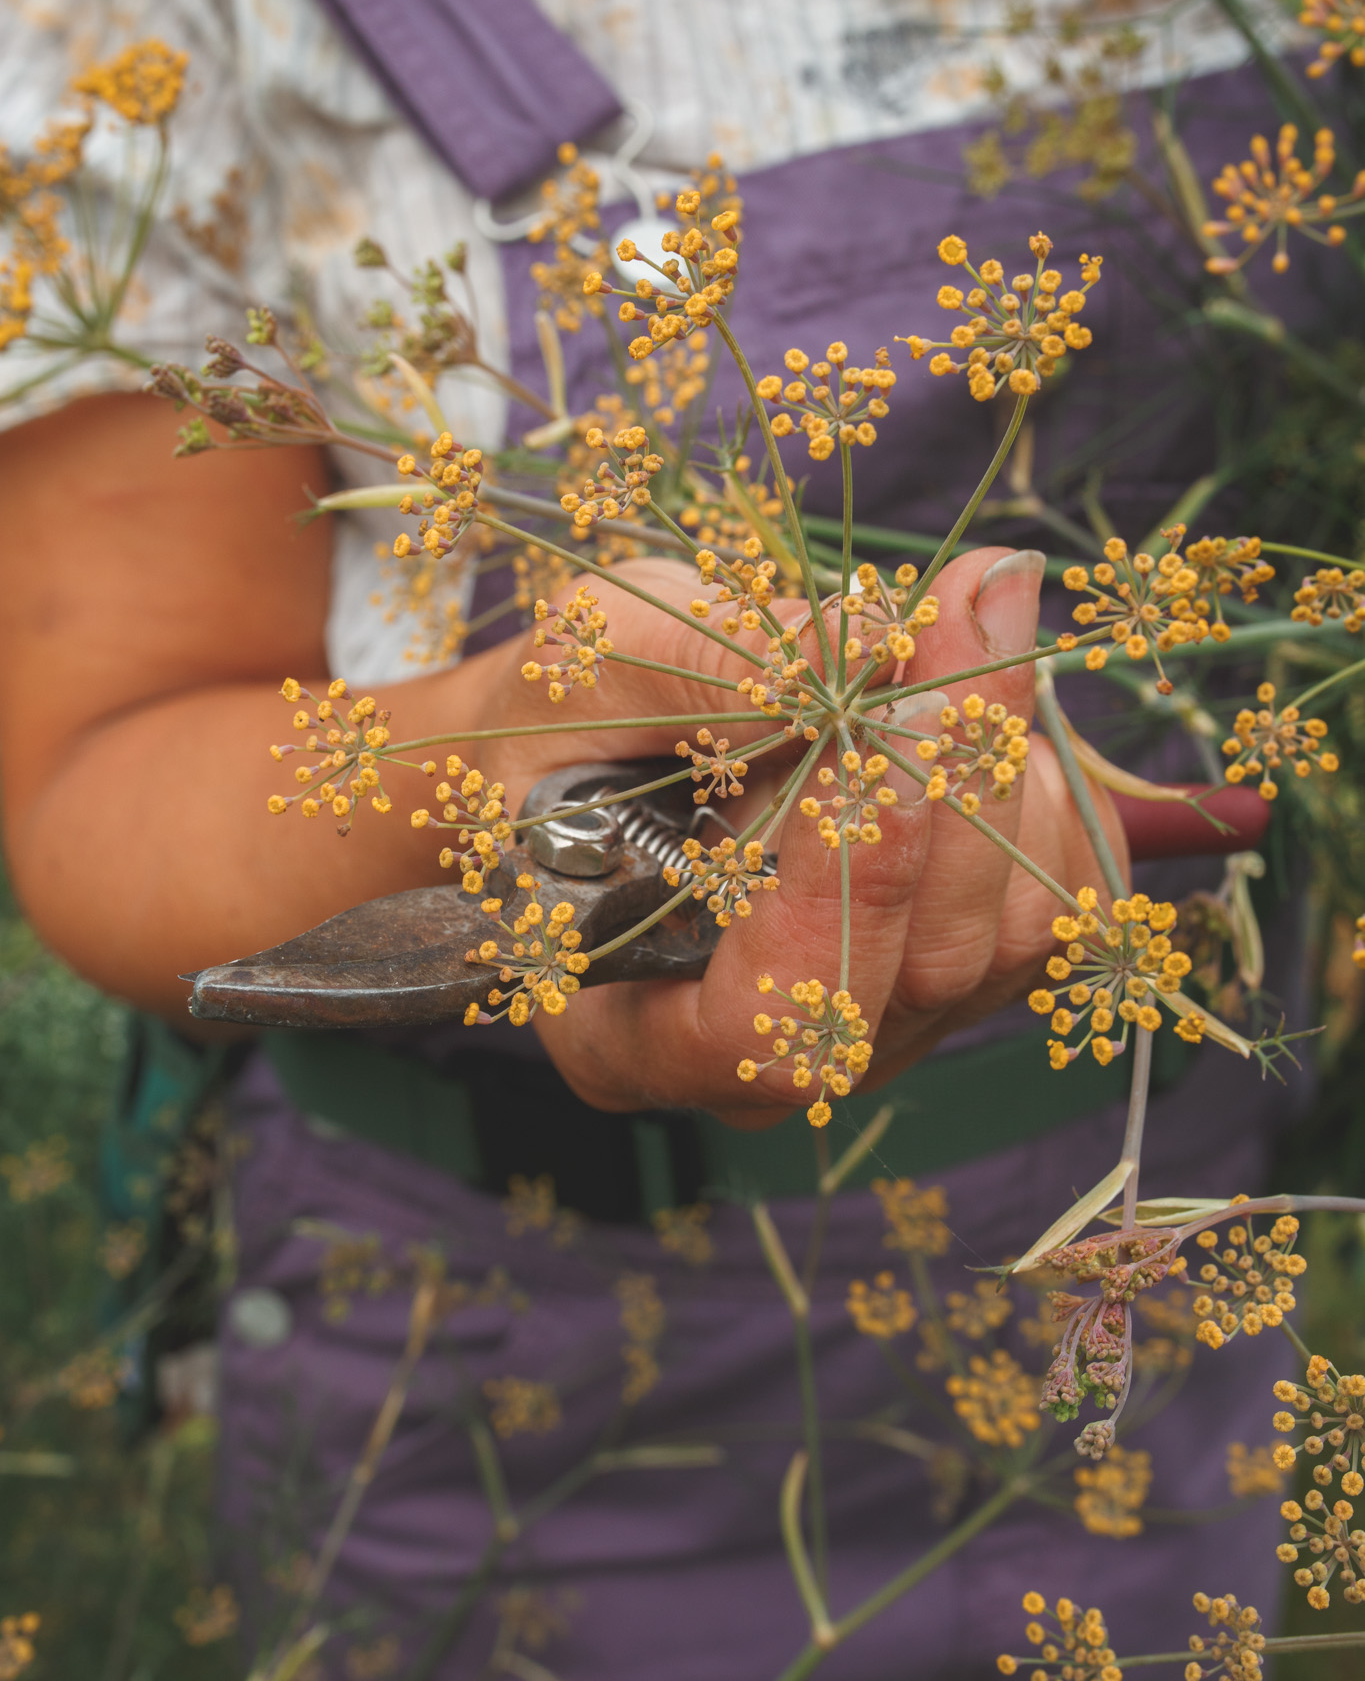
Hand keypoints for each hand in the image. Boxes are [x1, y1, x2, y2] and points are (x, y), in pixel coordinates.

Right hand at [466, 548, 1125, 1123]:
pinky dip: (1039, 789)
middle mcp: (762, 1068)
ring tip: (950, 628)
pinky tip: (973, 696)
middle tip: (957, 612)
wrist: (561, 765)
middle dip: (950, 780)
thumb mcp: (585, 673)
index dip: (842, 884)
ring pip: (1003, 938)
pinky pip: (1051, 905)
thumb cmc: (540, 735)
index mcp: (630, 1035)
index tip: (867, 726)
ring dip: (1000, 771)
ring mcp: (869, 1030)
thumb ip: (708, 671)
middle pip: (918, 970)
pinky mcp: (949, 975)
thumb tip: (866, 639)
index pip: (771, 1022)